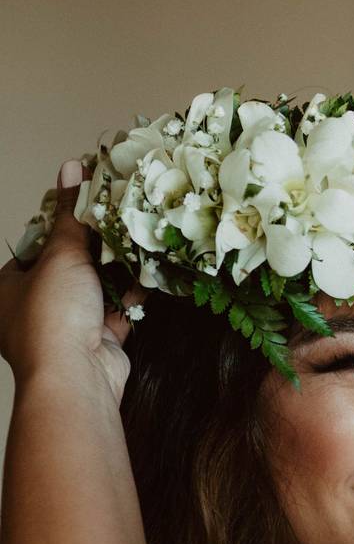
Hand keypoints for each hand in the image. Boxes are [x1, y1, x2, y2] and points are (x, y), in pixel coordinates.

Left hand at [0, 160, 144, 404]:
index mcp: (7, 286)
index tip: (90, 202)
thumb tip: (72, 167)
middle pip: (69, 265)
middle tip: (120, 217)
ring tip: (139, 237)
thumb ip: (72, 212)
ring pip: (96, 287)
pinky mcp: (98, 339)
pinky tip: (150, 270)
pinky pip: (118, 308)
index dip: (61, 222)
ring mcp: (67, 325)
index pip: (35, 244)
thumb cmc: (53, 316)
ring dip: (117, 268)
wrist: (77, 376)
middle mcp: (33, 307)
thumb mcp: (61, 253)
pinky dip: (132, 292)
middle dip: (96, 245)